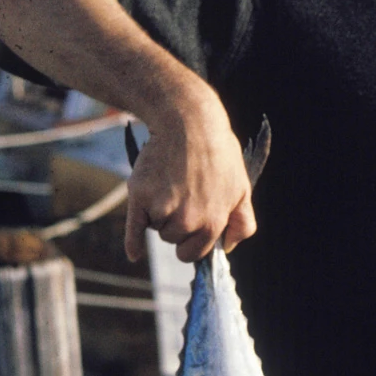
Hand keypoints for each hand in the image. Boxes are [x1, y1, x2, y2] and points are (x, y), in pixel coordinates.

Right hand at [124, 96, 255, 263]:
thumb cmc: (218, 153)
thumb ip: (242, 223)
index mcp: (213, 222)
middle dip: (175, 226)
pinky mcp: (139, 195)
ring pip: (155, 228)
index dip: (192, 242)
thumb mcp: (242, 189)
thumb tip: (228, 248)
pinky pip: (134, 229)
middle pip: (172, 240)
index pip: (194, 253)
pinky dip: (133, 242)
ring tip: (170, 184)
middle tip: (182, 197)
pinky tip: (134, 253)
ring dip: (159, 213)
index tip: (191, 229)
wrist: (187, 122)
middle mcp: (187, 220)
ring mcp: (162, 208)